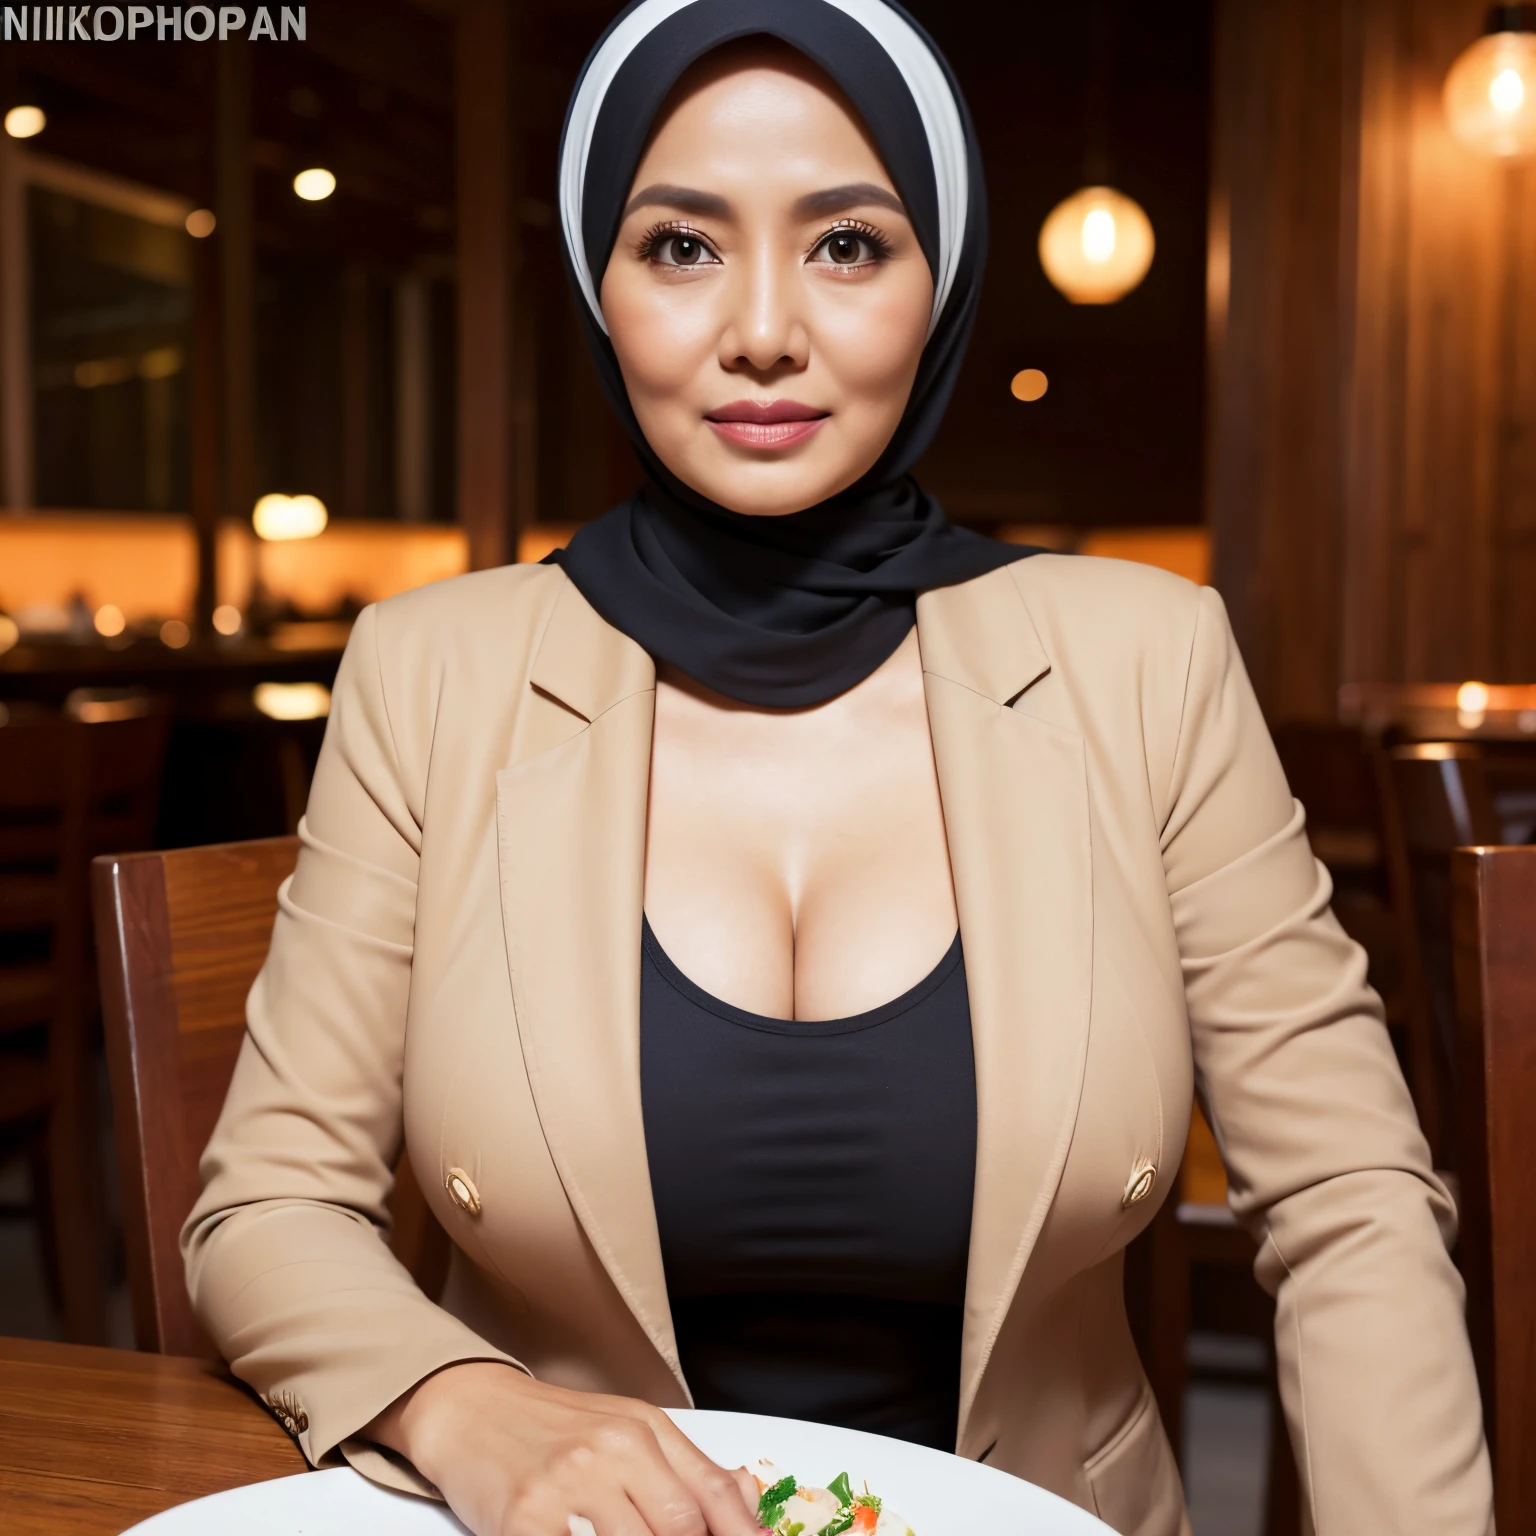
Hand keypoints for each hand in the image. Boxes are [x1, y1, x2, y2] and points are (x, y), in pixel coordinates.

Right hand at [364, 1361, 763, 1535]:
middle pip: (677, 1528)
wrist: (469, 1409)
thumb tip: (749, 1503)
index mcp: (643, 1430)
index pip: (711, 1497)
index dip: (740, 1535)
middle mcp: (609, 1452)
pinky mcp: (524, 1518)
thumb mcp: (628, 1429)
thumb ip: (687, 1469)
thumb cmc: (552, 1425)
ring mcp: (565, 1487)